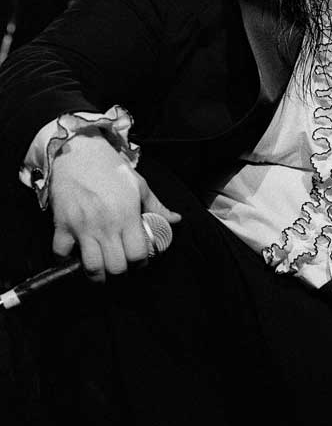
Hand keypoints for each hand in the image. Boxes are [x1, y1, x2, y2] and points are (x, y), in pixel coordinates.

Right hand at [49, 130, 181, 281]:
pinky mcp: (62, 224)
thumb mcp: (138, 184)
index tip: (139, 261)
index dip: (141, 262)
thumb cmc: (110, 168)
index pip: (138, 253)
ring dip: (97, 273)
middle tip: (121, 265)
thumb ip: (157, 207)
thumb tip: (175, 220)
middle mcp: (106, 224)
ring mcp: (82, 226)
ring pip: (91, 266)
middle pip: (116, 266)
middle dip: (121, 271)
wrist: (78, 151)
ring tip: (101, 270)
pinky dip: (65, 259)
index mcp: (127, 215)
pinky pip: (61, 252)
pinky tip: (75, 254)